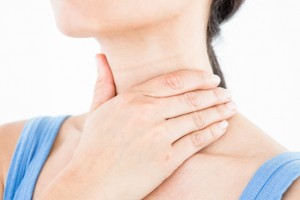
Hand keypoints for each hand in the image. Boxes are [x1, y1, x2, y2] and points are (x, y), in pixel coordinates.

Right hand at [70, 64, 236, 199]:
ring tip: (232, 106)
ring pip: (197, 117)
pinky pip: (196, 140)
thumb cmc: (94, 146)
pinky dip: (213, 131)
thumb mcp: (96, 110)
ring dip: (219, 110)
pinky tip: (223, 126)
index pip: (173, 81)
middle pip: (191, 98)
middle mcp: (147, 113)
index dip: (197, 78)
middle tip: (228, 93)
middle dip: (215, 94)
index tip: (212, 79)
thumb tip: (99, 56)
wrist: (92, 183)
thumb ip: (103, 82)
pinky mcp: (167, 159)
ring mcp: (158, 136)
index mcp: (132, 99)